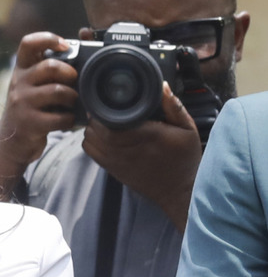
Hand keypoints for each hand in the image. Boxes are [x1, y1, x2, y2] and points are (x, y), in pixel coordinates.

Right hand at [0, 32, 77, 195]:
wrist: (10, 143)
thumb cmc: (28, 110)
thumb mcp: (30, 86)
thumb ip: (47, 71)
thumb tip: (79, 54)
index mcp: (21, 70)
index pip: (28, 43)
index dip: (48, 39)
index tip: (65, 46)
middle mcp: (18, 83)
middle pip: (50, 66)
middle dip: (70, 73)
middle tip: (74, 82)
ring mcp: (22, 103)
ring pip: (58, 91)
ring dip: (73, 98)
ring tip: (72, 103)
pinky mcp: (29, 123)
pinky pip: (59, 117)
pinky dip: (69, 120)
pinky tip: (67, 121)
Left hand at [82, 82, 201, 231]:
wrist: (180, 191)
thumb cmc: (185, 159)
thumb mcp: (187, 129)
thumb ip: (174, 107)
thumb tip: (161, 85)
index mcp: (144, 135)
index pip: (110, 120)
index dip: (103, 109)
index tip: (108, 100)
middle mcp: (126, 149)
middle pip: (95, 128)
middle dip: (96, 116)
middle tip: (104, 108)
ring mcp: (116, 161)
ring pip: (89, 140)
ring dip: (92, 129)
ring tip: (103, 121)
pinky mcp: (112, 170)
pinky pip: (90, 153)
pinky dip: (91, 141)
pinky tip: (102, 136)